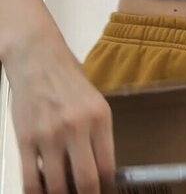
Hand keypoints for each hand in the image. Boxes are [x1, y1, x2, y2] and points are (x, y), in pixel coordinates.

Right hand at [7, 40, 114, 193]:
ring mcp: (49, 135)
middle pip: (86, 182)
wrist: (37, 58)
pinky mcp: (25, 139)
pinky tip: (43, 192)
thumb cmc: (68, 77)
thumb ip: (98, 133)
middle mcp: (77, 128)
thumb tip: (100, 169)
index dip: (105, 188)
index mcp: (99, 117)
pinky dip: (37, 193)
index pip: (107, 168)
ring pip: (57, 187)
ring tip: (63, 193)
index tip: (103, 192)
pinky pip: (31, 180)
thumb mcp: (94, 100)